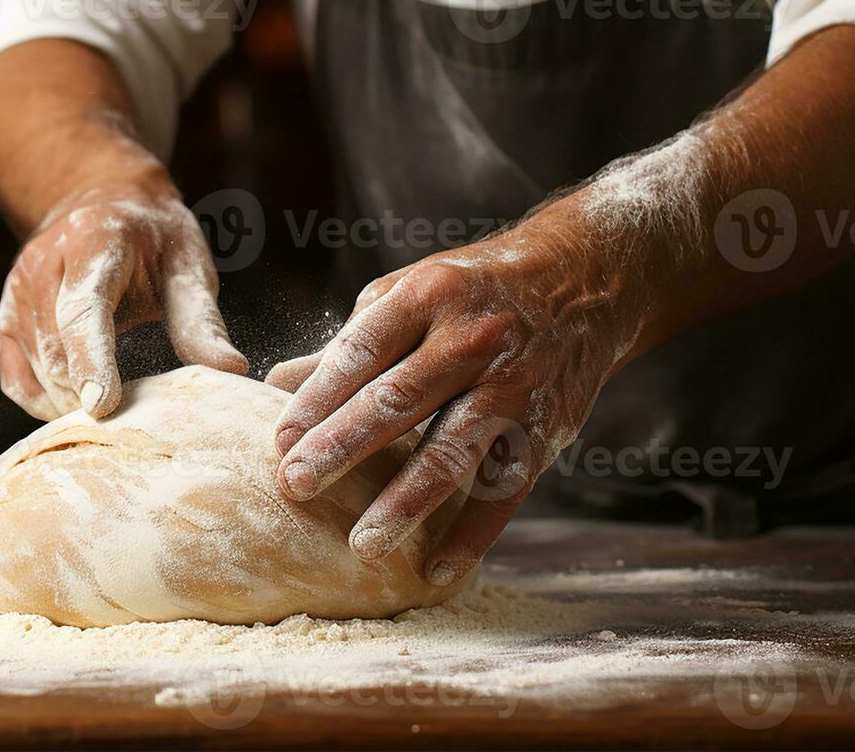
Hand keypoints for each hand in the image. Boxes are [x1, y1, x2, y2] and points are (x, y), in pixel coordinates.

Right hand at [0, 180, 247, 420]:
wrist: (102, 203)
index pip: (84, 310)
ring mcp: (17, 290)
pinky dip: (47, 402)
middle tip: (139, 412)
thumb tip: (232, 371)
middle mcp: (43, 263)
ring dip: (74, 400)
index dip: (91, 360)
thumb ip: (202, 320)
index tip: (101, 406)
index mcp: (93, 241)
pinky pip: (18, 379)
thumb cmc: (155, 240)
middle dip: (92, 392)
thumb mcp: (188, 264)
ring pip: (39, 370)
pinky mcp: (6, 316)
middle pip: (57, 349)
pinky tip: (80, 403)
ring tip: (117, 402)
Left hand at [266, 222, 638, 585]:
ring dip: (403, 502)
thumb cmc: (470, 294)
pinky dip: (472, 534)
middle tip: (296, 486)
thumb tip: (274, 384)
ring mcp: (511, 386)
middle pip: (397, 401)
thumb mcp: (408, 294)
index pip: (360, 354)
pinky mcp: (544, 429)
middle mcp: (470, 338)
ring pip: (451, 450)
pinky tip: (435, 568)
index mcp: (425, 296)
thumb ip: (349, 345)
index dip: (317, 400)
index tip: (280, 443)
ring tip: (361, 545)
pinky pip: (504, 489)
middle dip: (342, 448)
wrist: (580, 285)